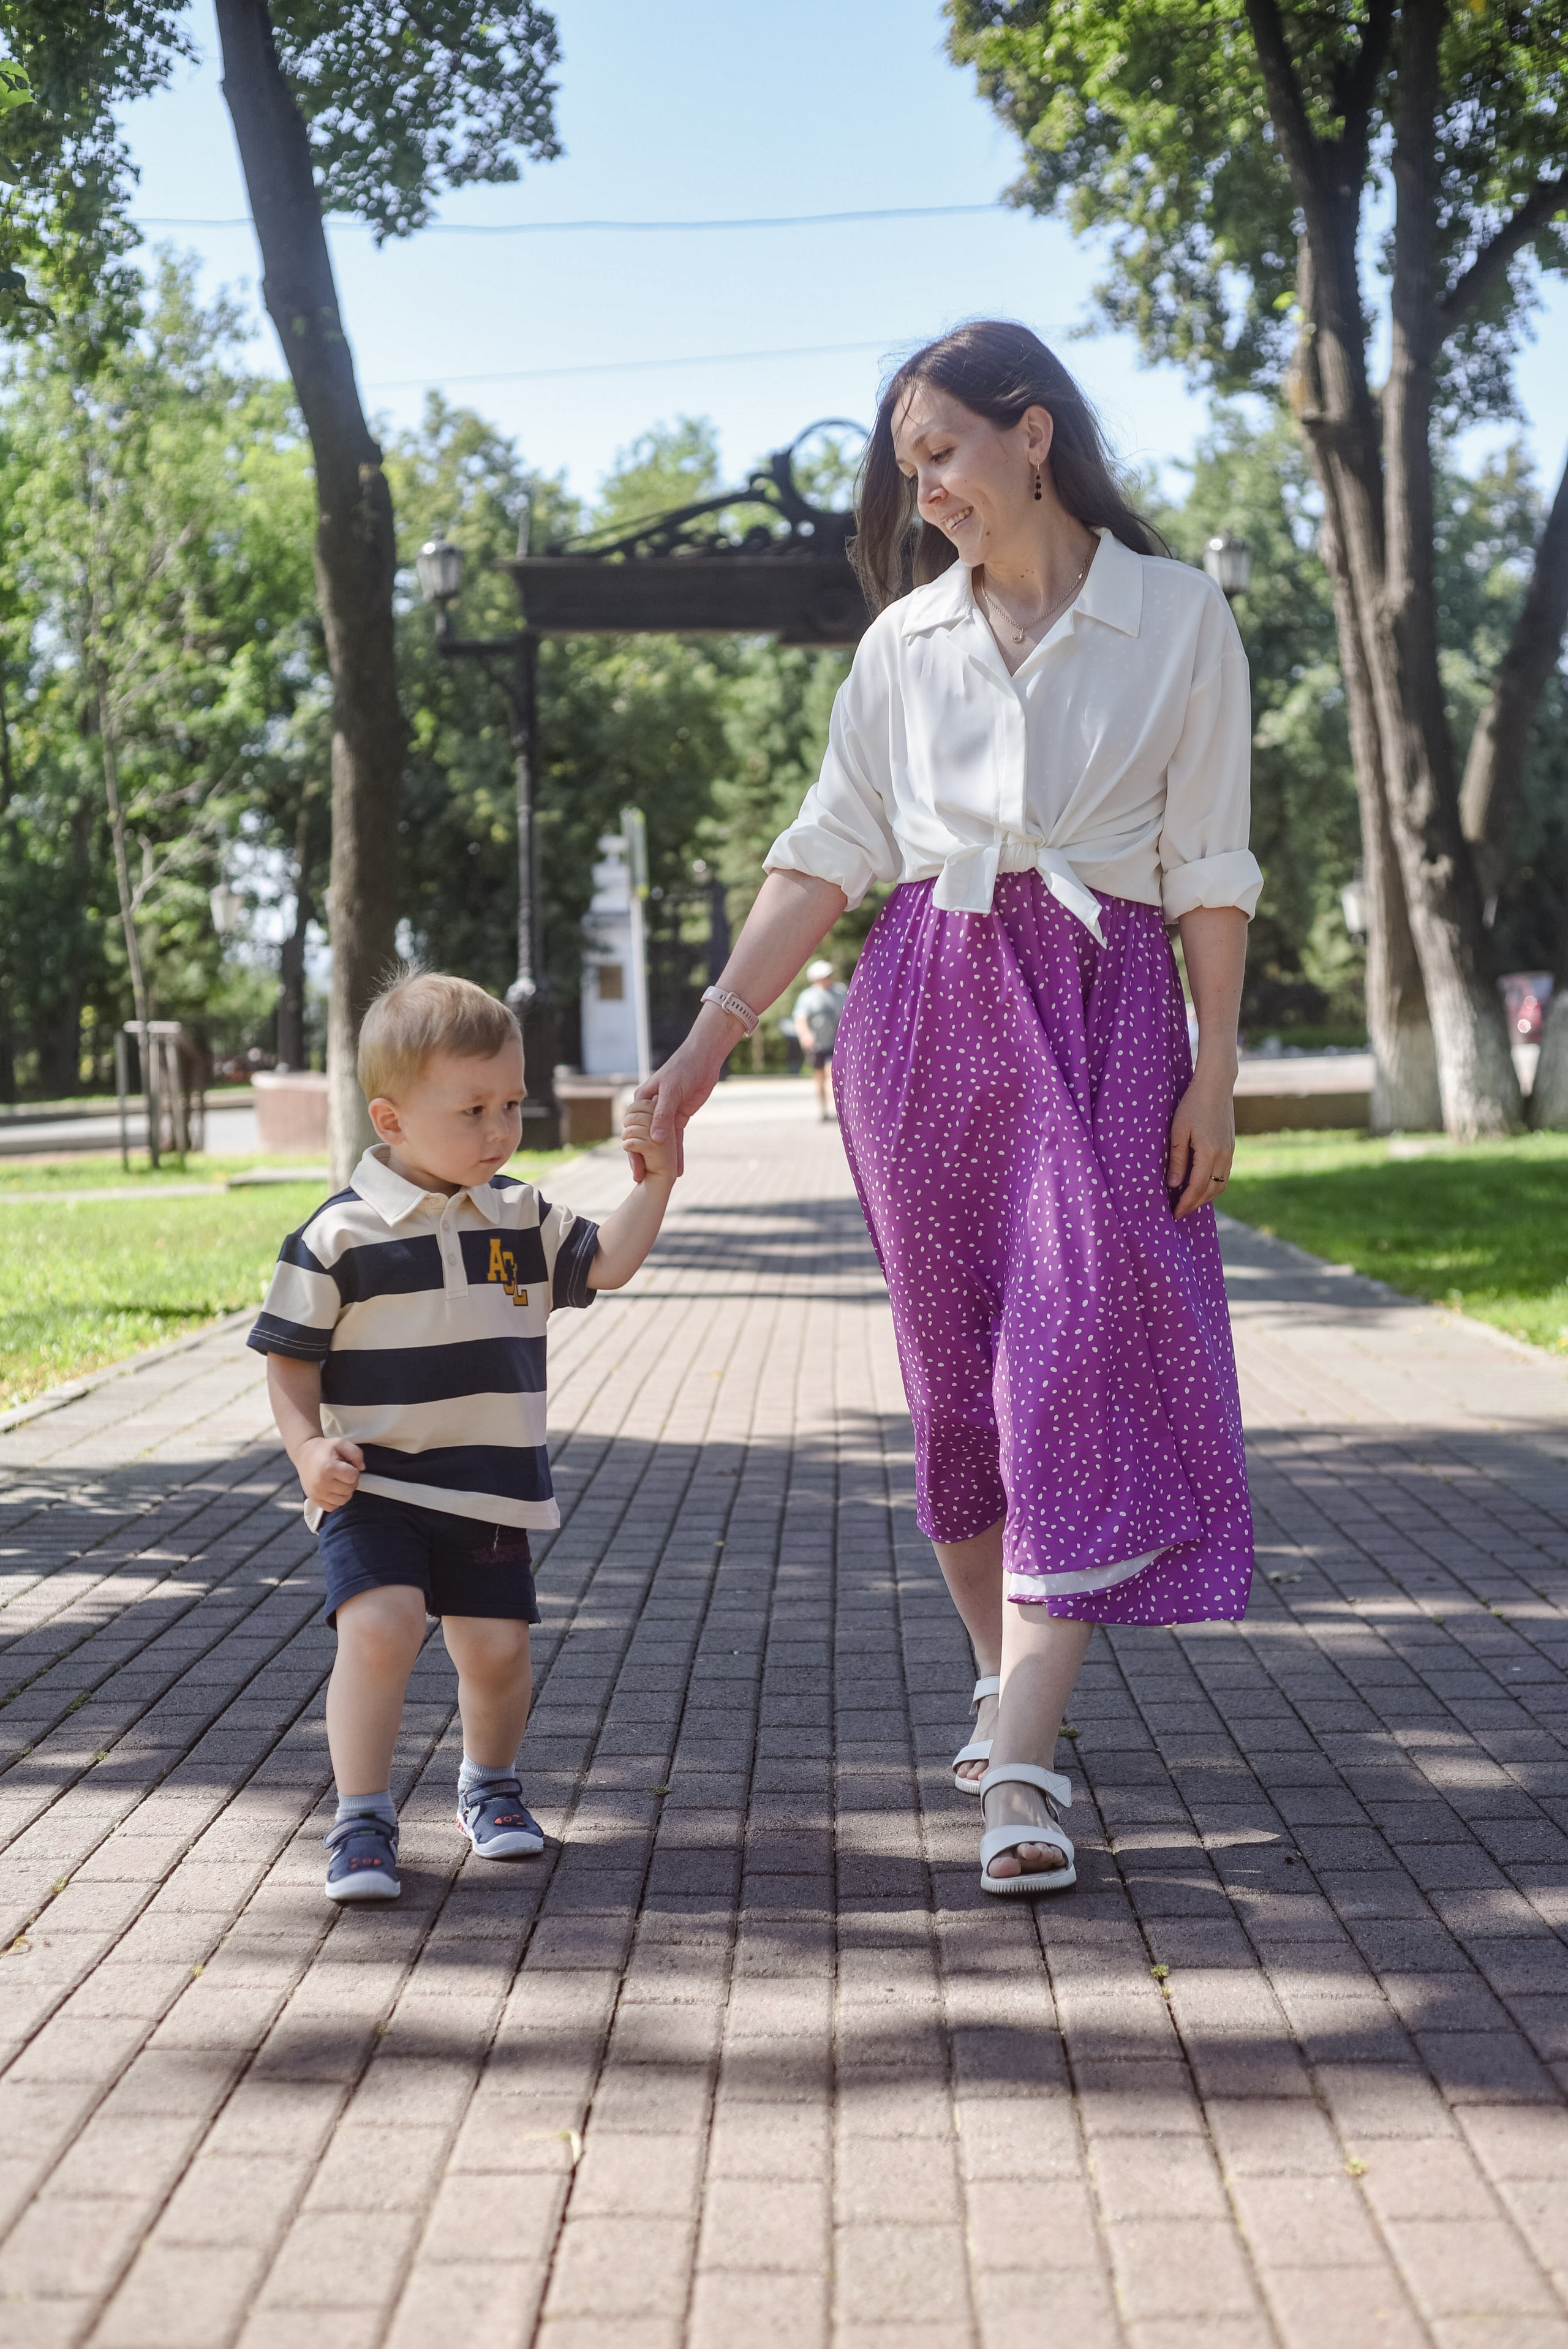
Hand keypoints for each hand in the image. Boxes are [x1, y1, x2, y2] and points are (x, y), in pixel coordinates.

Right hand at [295, 1435, 363, 1512]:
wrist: (304, 1454)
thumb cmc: (324, 1449)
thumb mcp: (341, 1443)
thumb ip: (356, 1453)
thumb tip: (362, 1468)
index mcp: (329, 1467)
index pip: (353, 1477)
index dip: (354, 1471)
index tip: (347, 1466)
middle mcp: (321, 1482)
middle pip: (349, 1490)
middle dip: (351, 1482)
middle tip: (343, 1473)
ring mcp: (317, 1493)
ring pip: (343, 1501)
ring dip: (345, 1492)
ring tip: (339, 1481)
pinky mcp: (314, 1499)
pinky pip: (332, 1507)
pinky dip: (336, 1500)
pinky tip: (333, 1490)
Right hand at [630, 1013, 734, 1177]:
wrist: (704, 1058)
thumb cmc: (684, 1068)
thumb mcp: (672, 1091)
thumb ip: (663, 1116)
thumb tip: (656, 1139)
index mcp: (641, 1102)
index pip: (633, 1132)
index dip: (633, 1152)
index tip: (636, 1170)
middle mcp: (650, 1110)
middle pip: (644, 1139)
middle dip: (644, 1160)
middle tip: (642, 1180)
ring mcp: (665, 1114)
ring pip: (660, 1142)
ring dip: (661, 1160)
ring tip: (660, 1180)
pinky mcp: (679, 1117)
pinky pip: (676, 1139)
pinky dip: (677, 1153)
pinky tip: (678, 1169)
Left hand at [1167, 1065, 1235, 1219]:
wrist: (1216, 1086)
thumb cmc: (1192, 1105)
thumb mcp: (1178, 1131)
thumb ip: (1177, 1160)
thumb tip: (1173, 1185)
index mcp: (1209, 1152)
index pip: (1196, 1188)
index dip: (1185, 1204)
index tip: (1174, 1214)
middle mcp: (1224, 1156)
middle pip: (1211, 1191)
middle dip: (1195, 1204)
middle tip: (1179, 1213)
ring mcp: (1230, 1152)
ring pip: (1220, 1185)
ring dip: (1205, 1197)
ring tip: (1188, 1202)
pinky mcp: (1231, 1147)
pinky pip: (1224, 1175)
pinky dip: (1213, 1186)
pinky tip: (1200, 1186)